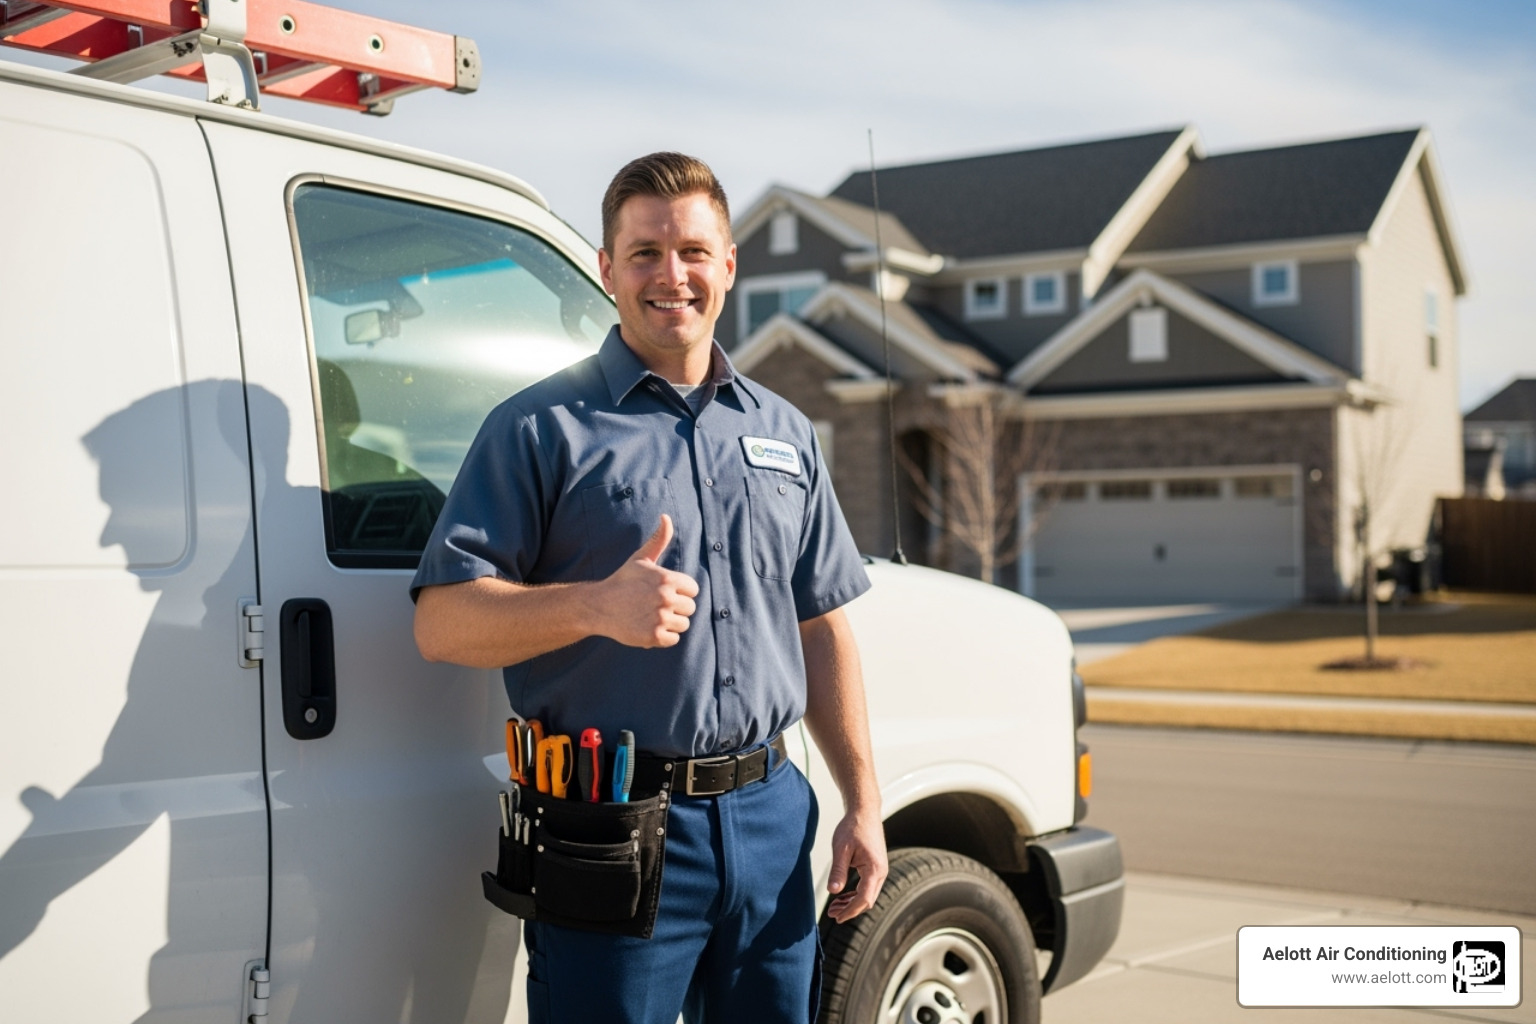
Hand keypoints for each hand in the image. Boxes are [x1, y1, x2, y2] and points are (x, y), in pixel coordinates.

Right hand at [594, 515, 698, 647]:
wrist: (599, 606)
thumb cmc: (623, 581)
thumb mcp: (641, 559)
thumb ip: (658, 540)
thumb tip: (666, 517)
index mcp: (667, 579)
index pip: (693, 590)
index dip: (680, 591)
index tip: (663, 591)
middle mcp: (665, 598)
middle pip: (690, 608)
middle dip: (676, 608)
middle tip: (654, 605)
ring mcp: (660, 618)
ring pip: (683, 624)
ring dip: (670, 623)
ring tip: (651, 615)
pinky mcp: (654, 637)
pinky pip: (673, 639)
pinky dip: (663, 637)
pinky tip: (648, 627)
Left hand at [825, 807, 887, 922]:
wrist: (864, 812)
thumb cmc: (853, 827)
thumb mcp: (841, 849)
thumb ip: (838, 871)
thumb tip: (832, 892)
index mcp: (874, 869)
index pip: (863, 899)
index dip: (850, 911)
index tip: (837, 917)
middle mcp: (881, 872)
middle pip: (867, 900)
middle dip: (850, 909)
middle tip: (832, 914)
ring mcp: (880, 870)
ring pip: (868, 895)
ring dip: (852, 903)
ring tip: (834, 907)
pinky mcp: (876, 867)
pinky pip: (867, 887)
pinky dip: (855, 894)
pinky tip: (842, 896)